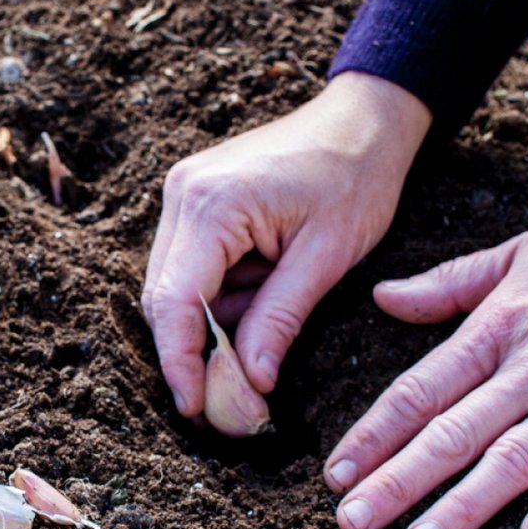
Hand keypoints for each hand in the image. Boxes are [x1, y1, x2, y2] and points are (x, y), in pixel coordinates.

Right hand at [143, 72, 431, 419]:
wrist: (364, 119)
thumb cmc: (356, 177)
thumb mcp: (327, 257)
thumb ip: (280, 319)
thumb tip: (252, 384)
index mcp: (212, 205)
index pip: (175, 302)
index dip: (180, 362)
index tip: (195, 409)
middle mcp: (182, 195)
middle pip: (163, 298)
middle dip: (193, 351)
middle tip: (230, 399)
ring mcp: (183, 194)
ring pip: (174, 287)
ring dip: (211, 322)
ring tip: (264, 331)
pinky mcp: (195, 201)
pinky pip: (191, 267)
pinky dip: (218, 297)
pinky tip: (259, 297)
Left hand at [325, 195, 527, 528]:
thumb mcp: (519, 252)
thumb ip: (448, 283)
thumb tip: (382, 297)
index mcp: (498, 326)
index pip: (419, 391)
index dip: (373, 434)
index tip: (335, 473)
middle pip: (453, 432)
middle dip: (397, 481)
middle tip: (351, 523)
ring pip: (516, 457)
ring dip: (465, 504)